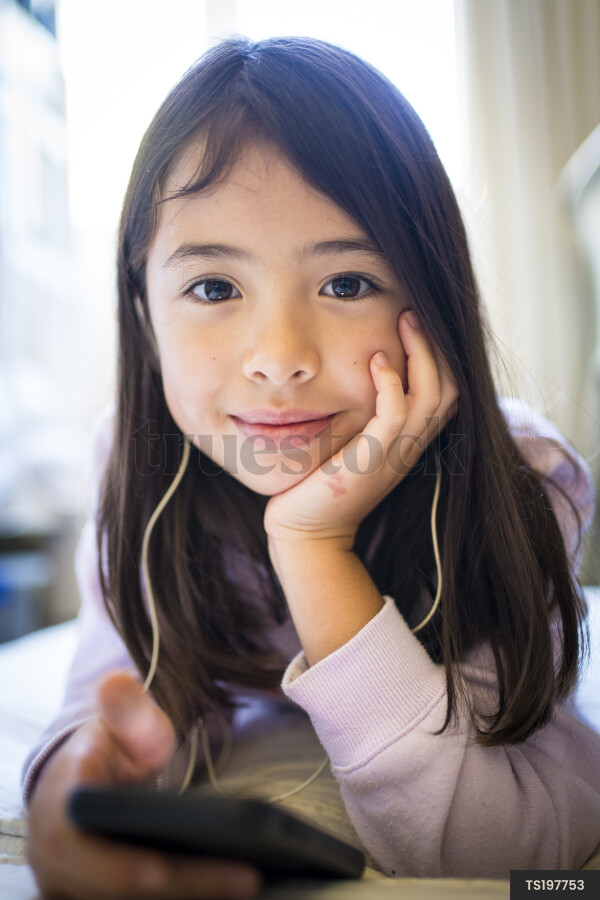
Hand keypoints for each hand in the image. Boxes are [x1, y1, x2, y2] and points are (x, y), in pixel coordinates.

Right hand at [27, 671, 260, 898]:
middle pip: (122, 892)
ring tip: (246, 885)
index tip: (164, 868)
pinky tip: (224, 894)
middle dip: (187, 887)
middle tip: (249, 878)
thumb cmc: (106, 752)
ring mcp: (71, 893)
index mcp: (60, 815)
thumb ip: (126, 709)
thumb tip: (117, 682)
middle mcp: (56, 865)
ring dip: (189, 899)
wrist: (80, 786)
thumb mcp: (117, 723)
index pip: (89, 851)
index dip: (127, 867)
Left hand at [264, 309, 458, 549]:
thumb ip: (365, 418)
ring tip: (404, 320)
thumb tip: (361, 379)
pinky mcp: (372, 460)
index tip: (417, 326)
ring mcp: (396, 454)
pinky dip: (392, 382)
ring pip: (433, 395)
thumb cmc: (320, 488)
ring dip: (421, 353)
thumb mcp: (351, 445)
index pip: (447, 394)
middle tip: (413, 312)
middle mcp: (411, 447)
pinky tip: (376, 360)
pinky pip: (397, 414)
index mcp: (410, 442)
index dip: (441, 358)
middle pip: (451, 388)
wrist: (307, 533)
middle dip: (436, 346)